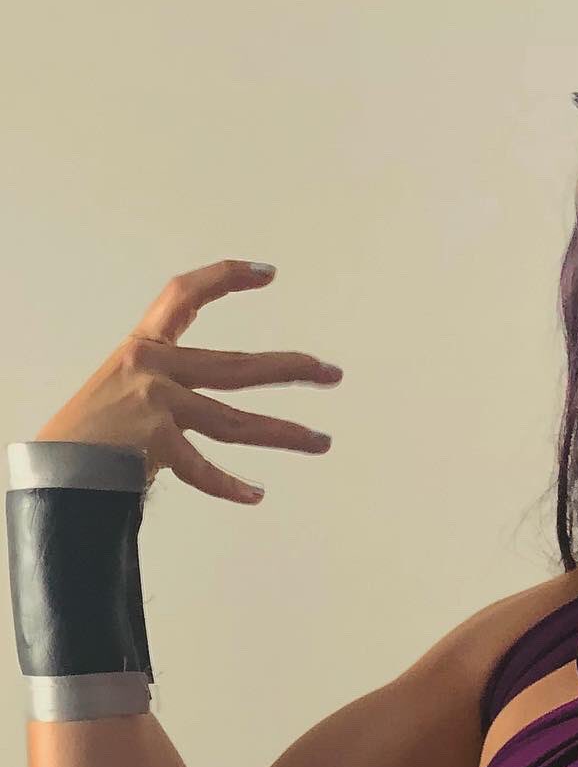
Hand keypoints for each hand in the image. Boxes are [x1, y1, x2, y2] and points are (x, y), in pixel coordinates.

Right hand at [34, 258, 341, 502]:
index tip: (267, 272)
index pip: (183, 296)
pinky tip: (256, 494)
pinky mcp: (153, 443)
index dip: (223, 278)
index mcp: (144, 350)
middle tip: (331, 373)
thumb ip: (168, 385)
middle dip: (289, 370)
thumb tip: (211, 400)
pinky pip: (202, 468)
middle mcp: (151, 370)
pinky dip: (229, 486)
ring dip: (284, 433)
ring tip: (322, 441)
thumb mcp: (125, 390)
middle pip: (235, 367)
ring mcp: (154, 405)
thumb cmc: (94, 434)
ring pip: (234, 422)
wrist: (57, 468)